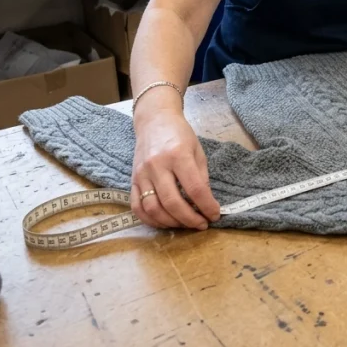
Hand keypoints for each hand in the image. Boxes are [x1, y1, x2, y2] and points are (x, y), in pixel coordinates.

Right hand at [131, 109, 220, 229]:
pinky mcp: (131, 181)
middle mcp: (157, 166)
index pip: (194, 188)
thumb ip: (201, 176)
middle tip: (201, 224)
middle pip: (172, 202)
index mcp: (178, 155)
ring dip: (171, 223)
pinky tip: (165, 222)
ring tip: (185, 224)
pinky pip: (137, 207)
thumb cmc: (180, 135)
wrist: (154, 121)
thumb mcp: (198, 151)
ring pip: (153, 208)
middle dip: (189, 219)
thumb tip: (206, 203)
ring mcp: (141, 175)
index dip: (206, 205)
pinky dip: (151, 220)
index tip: (215, 215)